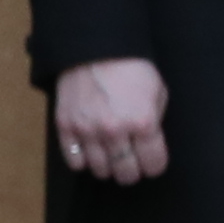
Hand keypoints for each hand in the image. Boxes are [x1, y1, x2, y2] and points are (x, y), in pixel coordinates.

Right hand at [52, 56, 167, 185]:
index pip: (153, 165)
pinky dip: (83, 161)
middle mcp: (115, 131)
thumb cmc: (130, 67)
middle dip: (132, 171)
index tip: (151, 162)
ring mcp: (87, 131)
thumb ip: (155, 121)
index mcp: (143, 122)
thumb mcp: (157, 91)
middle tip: (131, 163)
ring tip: (110, 155)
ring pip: (100, 171)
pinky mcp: (66, 127)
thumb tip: (148, 143)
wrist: (95, 48)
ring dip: (108, 167)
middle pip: (126, 174)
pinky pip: (74, 161)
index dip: (155, 165)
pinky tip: (90, 150)